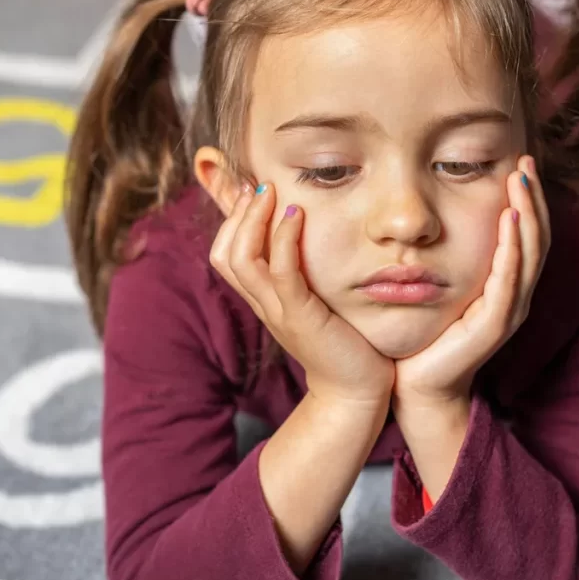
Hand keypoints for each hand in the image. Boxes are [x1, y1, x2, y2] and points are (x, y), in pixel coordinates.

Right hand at [210, 182, 394, 407]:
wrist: (355, 394)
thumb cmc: (344, 343)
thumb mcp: (317, 301)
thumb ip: (306, 274)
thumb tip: (310, 241)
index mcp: (263, 299)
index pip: (225, 254)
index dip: (230, 219)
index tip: (250, 189)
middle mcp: (263, 304)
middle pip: (224, 253)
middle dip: (237, 213)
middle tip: (257, 185)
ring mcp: (278, 312)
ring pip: (241, 260)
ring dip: (253, 220)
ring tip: (270, 192)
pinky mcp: (301, 318)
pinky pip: (281, 275)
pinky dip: (282, 241)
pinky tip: (296, 216)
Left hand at [393, 155, 550, 405]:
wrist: (415, 387)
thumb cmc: (423, 336)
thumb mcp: (438, 287)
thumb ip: (446, 257)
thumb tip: (430, 215)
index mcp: (505, 286)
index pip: (526, 235)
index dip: (528, 200)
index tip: (520, 164)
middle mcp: (514, 297)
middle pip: (536, 239)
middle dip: (533, 199)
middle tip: (527, 162)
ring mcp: (507, 312)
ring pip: (529, 255)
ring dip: (528, 216)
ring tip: (521, 183)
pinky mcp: (493, 327)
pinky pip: (509, 282)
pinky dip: (512, 250)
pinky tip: (509, 223)